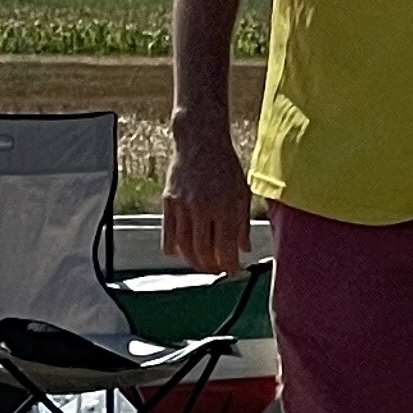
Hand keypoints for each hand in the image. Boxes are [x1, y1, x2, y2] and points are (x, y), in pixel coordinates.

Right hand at [162, 129, 252, 273]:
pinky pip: (168, 235)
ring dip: (193, 262)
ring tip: (202, 264)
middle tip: (217, 270)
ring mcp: (182, 206)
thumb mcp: (242, 193)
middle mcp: (202, 208)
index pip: (226, 248)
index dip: (230, 265)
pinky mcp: (168, 202)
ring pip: (184, 248)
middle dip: (211, 268)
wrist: (200, 141)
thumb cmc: (224, 166)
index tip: (233, 271)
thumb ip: (242, 223)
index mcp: (225, 206)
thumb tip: (244, 249)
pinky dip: (175, 249)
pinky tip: (183, 252)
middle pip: (203, 253)